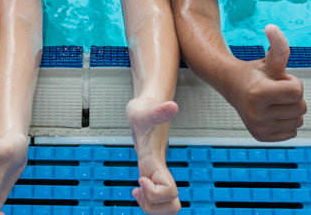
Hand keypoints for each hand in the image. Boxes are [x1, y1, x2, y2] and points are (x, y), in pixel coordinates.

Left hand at [126, 97, 180, 214]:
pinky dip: (146, 200)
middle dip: (154, 207)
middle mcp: (159, 172)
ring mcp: (157, 174)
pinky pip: (155, 199)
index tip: (141, 178)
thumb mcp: (143, 112)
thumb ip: (157, 111)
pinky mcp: (152, 174)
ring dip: (150, 207)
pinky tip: (137, 188)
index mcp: (157, 162)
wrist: (147, 109)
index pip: (169, 191)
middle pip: (172, 206)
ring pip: (166, 207)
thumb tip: (172, 107)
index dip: (154, 192)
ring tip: (138, 191)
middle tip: (140, 190)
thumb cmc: (144, 112)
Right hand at [226, 25, 305, 141]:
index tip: (279, 79)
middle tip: (277, 90)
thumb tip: (272, 27)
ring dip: (291, 110)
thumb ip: (278, 45)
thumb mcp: (269, 59)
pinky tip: (274, 113)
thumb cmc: (254, 72)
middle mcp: (257, 114)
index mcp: (258, 94)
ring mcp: (258, 128)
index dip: (293, 82)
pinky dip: (287, 122)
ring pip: (298, 121)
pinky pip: (292, 133)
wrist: (231, 86)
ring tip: (275, 101)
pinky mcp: (261, 137)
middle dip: (293, 96)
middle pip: (300, 108)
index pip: (297, 92)